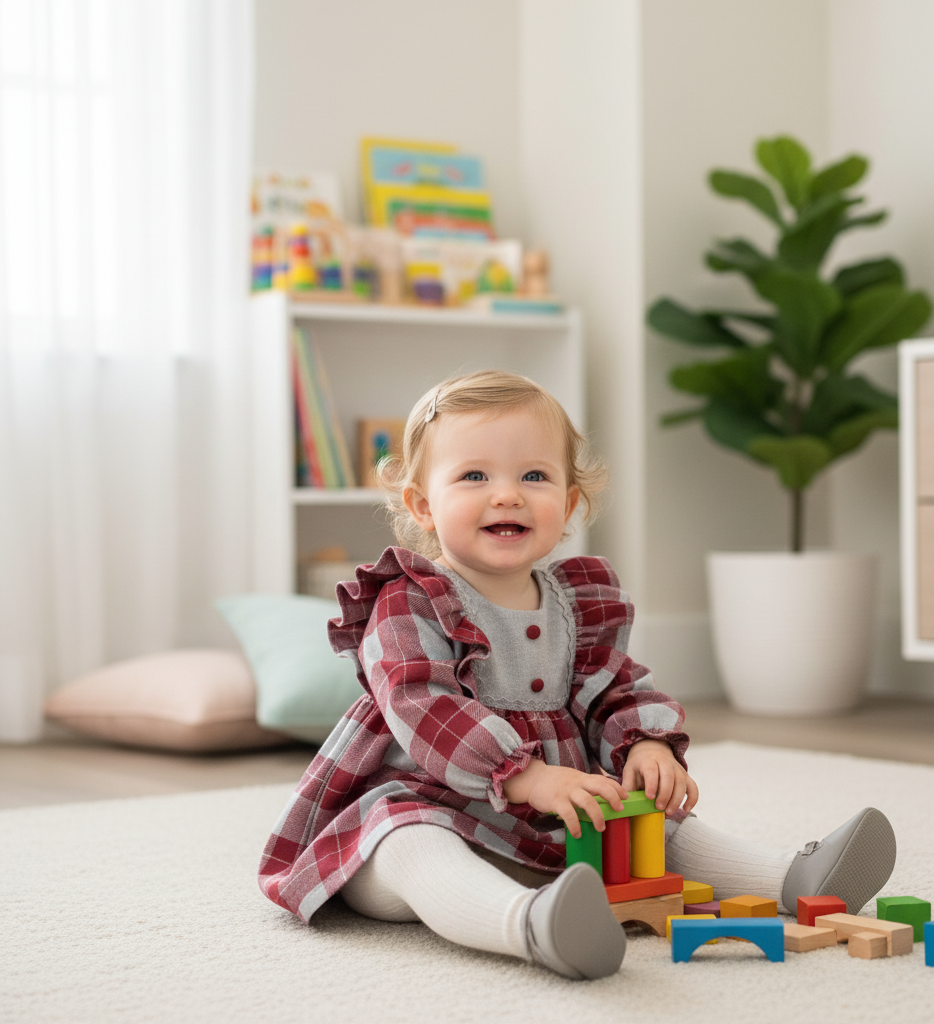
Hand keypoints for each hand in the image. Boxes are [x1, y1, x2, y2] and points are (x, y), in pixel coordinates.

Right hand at [502, 758, 627, 837]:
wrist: (531, 778)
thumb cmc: (554, 781)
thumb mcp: (572, 778)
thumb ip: (585, 784)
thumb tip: (602, 796)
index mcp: (582, 778)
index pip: (604, 779)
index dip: (617, 787)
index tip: (626, 796)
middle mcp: (577, 783)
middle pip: (601, 787)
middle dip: (613, 798)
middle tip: (619, 809)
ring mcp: (567, 791)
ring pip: (588, 801)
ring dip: (597, 816)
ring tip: (601, 828)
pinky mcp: (556, 801)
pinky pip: (569, 814)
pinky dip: (575, 825)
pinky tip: (577, 834)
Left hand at [621, 739, 697, 816]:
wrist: (652, 750)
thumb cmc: (640, 764)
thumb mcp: (630, 770)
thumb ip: (628, 785)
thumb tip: (625, 801)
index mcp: (648, 760)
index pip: (651, 770)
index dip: (652, 784)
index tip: (649, 797)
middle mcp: (665, 762)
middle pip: (668, 776)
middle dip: (665, 794)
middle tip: (659, 808)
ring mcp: (677, 769)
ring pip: (681, 782)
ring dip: (677, 799)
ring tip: (669, 812)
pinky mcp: (685, 776)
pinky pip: (693, 787)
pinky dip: (692, 799)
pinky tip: (686, 809)